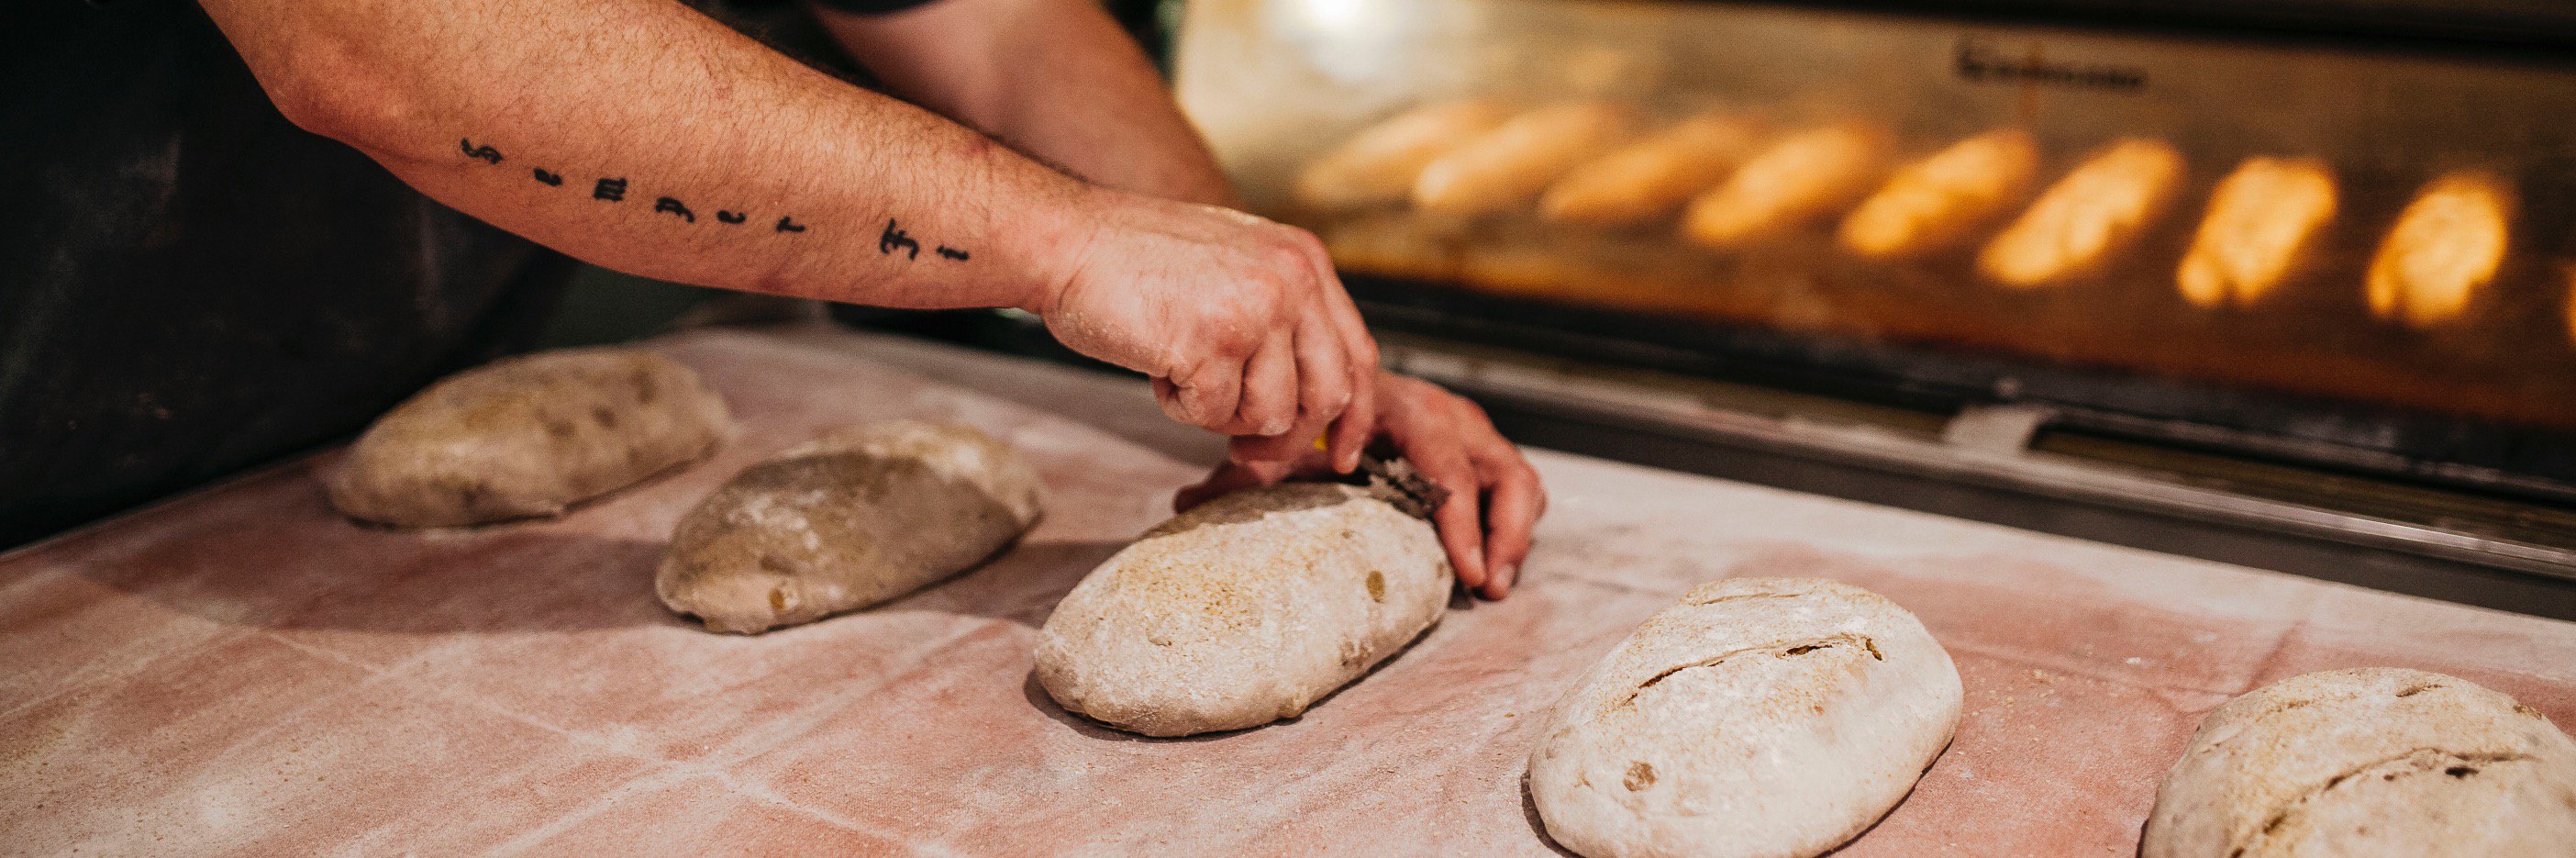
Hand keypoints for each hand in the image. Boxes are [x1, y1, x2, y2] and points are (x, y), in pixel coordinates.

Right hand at [1033, 189, 1378, 470]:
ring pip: (1271, 414)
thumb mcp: (1236, 269)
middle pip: (1329, 394)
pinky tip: (1156, 365)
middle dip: (1288, 437)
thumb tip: (1311, 412)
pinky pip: (1214, 414)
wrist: (1065, 239)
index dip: (1354, 414)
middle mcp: (1292, 279)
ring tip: (1181, 370)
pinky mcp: (1211, 341)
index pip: (1358, 354)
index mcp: (1305, 260)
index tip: (1342, 454)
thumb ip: (1282, 323)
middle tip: (1247, 448)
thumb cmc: (1137, 262)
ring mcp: (1255, 308)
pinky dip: (1179, 406)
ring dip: (1221, 414)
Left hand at [1174, 372, 1546, 598]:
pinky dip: (1511, 524)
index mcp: (1398, 406)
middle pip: (1501, 470)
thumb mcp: (1281, 445)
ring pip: (1517, 476)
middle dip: (1501, 533)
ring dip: (1513, 532)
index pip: (1446, 460)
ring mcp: (1466, 429)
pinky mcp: (1479, 448)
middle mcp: (1443, 412)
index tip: (1463, 570)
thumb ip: (1239, 473)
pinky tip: (1490, 567)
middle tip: (1485, 585)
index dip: (1459, 517)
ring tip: (1493, 583)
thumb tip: (1182, 504)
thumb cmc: (1309, 418)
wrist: (1329, 374)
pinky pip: (1514, 484)